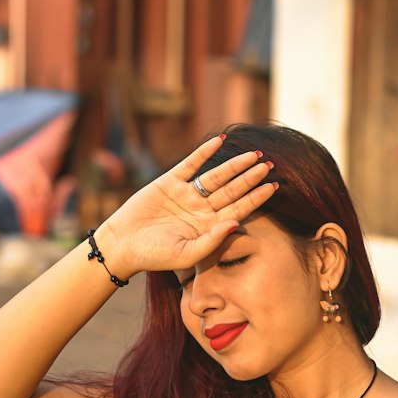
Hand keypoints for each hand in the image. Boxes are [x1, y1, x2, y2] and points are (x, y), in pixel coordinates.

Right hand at [96, 135, 275, 278]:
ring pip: (216, 175)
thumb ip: (212, 241)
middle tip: (270, 165)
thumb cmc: (155, 255)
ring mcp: (186, 194)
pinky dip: (204, 152)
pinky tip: (220, 141)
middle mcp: (201, 208)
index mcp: (209, 226)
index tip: (274, 187)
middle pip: (232, 189)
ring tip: (254, 154)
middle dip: (251, 178)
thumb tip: (237, 222)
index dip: (257, 198)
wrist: (122, 245)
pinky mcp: (169, 182)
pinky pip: (190, 164)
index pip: (239, 208)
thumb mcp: (186, 254)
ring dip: (234, 165)